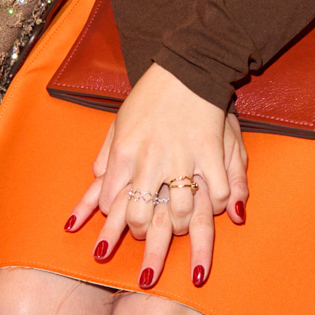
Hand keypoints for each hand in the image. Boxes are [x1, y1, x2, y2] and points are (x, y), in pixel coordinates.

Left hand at [70, 62, 251, 290]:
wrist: (187, 66)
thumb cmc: (149, 97)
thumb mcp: (117, 124)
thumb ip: (105, 158)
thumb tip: (94, 184)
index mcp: (124, 152)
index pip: (110, 202)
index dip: (112, 221)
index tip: (117, 227)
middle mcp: (150, 159)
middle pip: (141, 217)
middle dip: (144, 238)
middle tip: (148, 247)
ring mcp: (182, 157)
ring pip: (180, 213)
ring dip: (182, 230)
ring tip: (184, 237)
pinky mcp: (212, 151)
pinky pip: (217, 193)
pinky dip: (219, 207)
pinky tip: (219, 212)